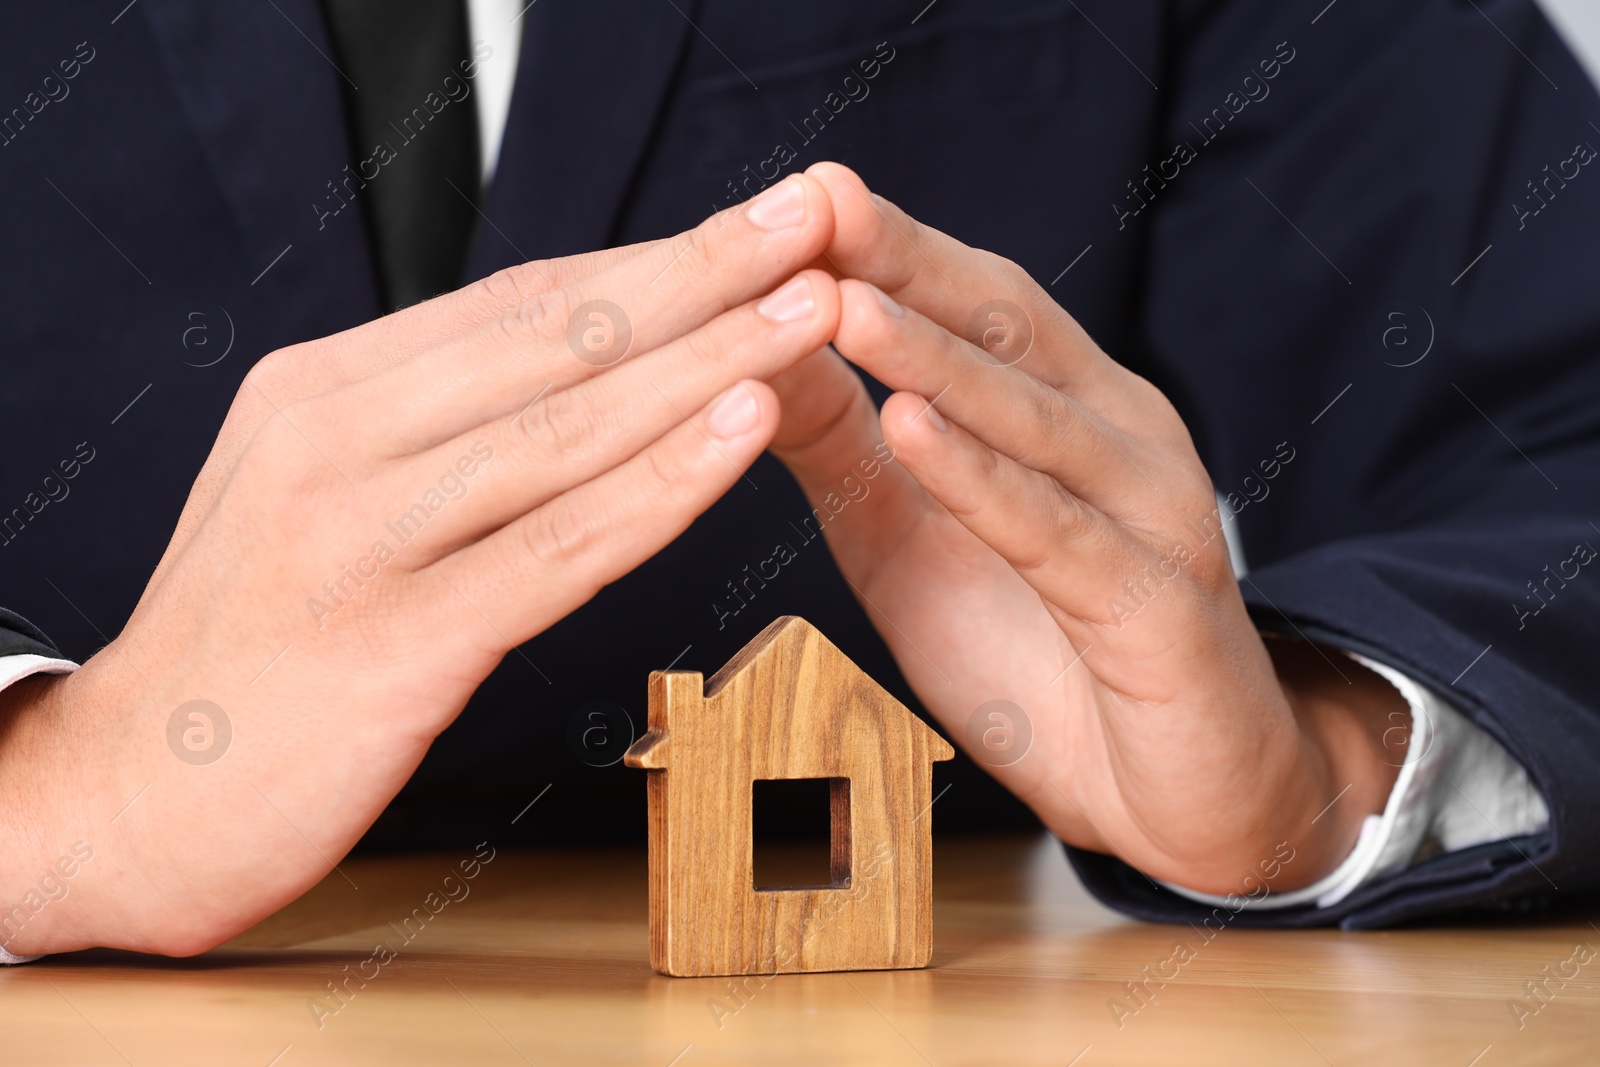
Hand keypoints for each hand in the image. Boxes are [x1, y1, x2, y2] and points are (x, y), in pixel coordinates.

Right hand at [0, 175, 840, 954]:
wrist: (125, 799)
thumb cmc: (248, 647)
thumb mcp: (312, 496)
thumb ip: (422, 431)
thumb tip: (568, 369)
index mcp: (322, 392)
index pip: (519, 303)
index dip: (651, 261)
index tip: (754, 227)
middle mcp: (336, 441)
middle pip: (556, 338)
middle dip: (704, 275)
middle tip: (816, 220)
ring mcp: (359, 539)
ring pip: (569, 428)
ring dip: (710, 360)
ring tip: (815, 308)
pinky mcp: (393, 646)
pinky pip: (558, 548)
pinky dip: (664, 483)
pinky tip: (745, 428)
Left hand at [770, 164, 1402, 894]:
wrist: (1182, 797)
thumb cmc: (1043, 657)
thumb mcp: (912, 544)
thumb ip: (849, 451)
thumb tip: (765, 355)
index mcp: (1070, 411)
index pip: (977, 306)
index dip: (891, 250)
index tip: (802, 195)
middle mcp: (1122, 439)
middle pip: (1009, 329)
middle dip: (907, 266)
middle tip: (817, 201)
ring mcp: (1150, 515)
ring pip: (1032, 419)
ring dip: (934, 359)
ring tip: (845, 304)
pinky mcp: (1156, 608)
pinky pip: (1057, 533)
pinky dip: (982, 481)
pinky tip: (914, 430)